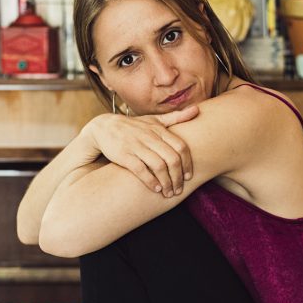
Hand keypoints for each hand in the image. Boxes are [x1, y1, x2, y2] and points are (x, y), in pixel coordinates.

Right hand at [82, 105, 198, 196]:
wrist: (104, 127)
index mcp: (159, 129)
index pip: (180, 147)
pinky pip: (141, 170)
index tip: (189, 177)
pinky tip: (156, 189)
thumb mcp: (154, 120)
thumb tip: (198, 110)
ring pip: (159, 166)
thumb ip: (176, 117)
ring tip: (169, 193)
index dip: (188, 164)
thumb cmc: (134, 126)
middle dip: (178, 177)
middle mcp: (149, 137)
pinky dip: (150, 181)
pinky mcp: (124, 155)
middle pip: (172, 159)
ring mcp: (136, 146)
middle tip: (179, 189)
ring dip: (166, 182)